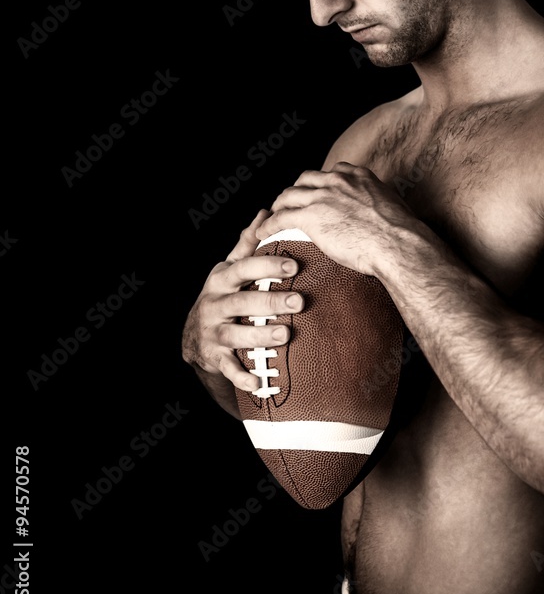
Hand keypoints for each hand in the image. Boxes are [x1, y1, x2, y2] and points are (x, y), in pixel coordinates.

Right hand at [181, 209, 304, 412]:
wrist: (193, 337)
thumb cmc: (224, 295)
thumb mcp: (230, 269)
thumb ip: (248, 244)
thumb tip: (266, 211)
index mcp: (221, 278)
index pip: (244, 268)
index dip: (267, 266)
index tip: (294, 266)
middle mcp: (214, 303)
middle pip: (242, 301)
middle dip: (270, 302)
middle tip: (299, 302)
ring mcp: (212, 331)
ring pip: (235, 333)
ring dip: (259, 335)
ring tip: (285, 336)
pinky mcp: (213, 356)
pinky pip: (228, 368)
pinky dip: (242, 376)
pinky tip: (260, 383)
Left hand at [257, 162, 418, 276]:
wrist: (397, 244)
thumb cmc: (401, 235)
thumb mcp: (394, 209)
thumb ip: (382, 208)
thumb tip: (388, 222)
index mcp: (358, 176)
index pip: (331, 173)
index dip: (319, 184)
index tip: (317, 193)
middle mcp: (338, 180)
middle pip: (305, 179)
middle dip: (296, 191)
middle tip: (290, 204)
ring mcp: (322, 196)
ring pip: (289, 195)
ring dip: (279, 205)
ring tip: (273, 215)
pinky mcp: (310, 216)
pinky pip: (281, 217)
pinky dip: (270, 224)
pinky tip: (264, 232)